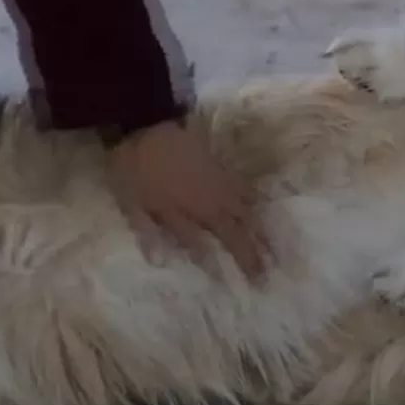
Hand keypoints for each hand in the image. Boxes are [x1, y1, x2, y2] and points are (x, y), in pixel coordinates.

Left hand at [108, 120, 268, 277]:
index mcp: (187, 213)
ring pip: (246, 213)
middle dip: (251, 255)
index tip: (238, 284)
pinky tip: (260, 212)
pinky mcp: (222, 168)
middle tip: (265, 276)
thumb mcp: (131, 202)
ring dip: (259, 233)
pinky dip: (255, 205)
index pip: (207, 246)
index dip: (221, 265)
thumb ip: (147, 231)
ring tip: (273, 251)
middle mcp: (209, 202)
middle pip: (235, 232)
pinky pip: (245, 191)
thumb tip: (159, 263)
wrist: (147, 121)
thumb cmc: (135, 166)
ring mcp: (219, 184)